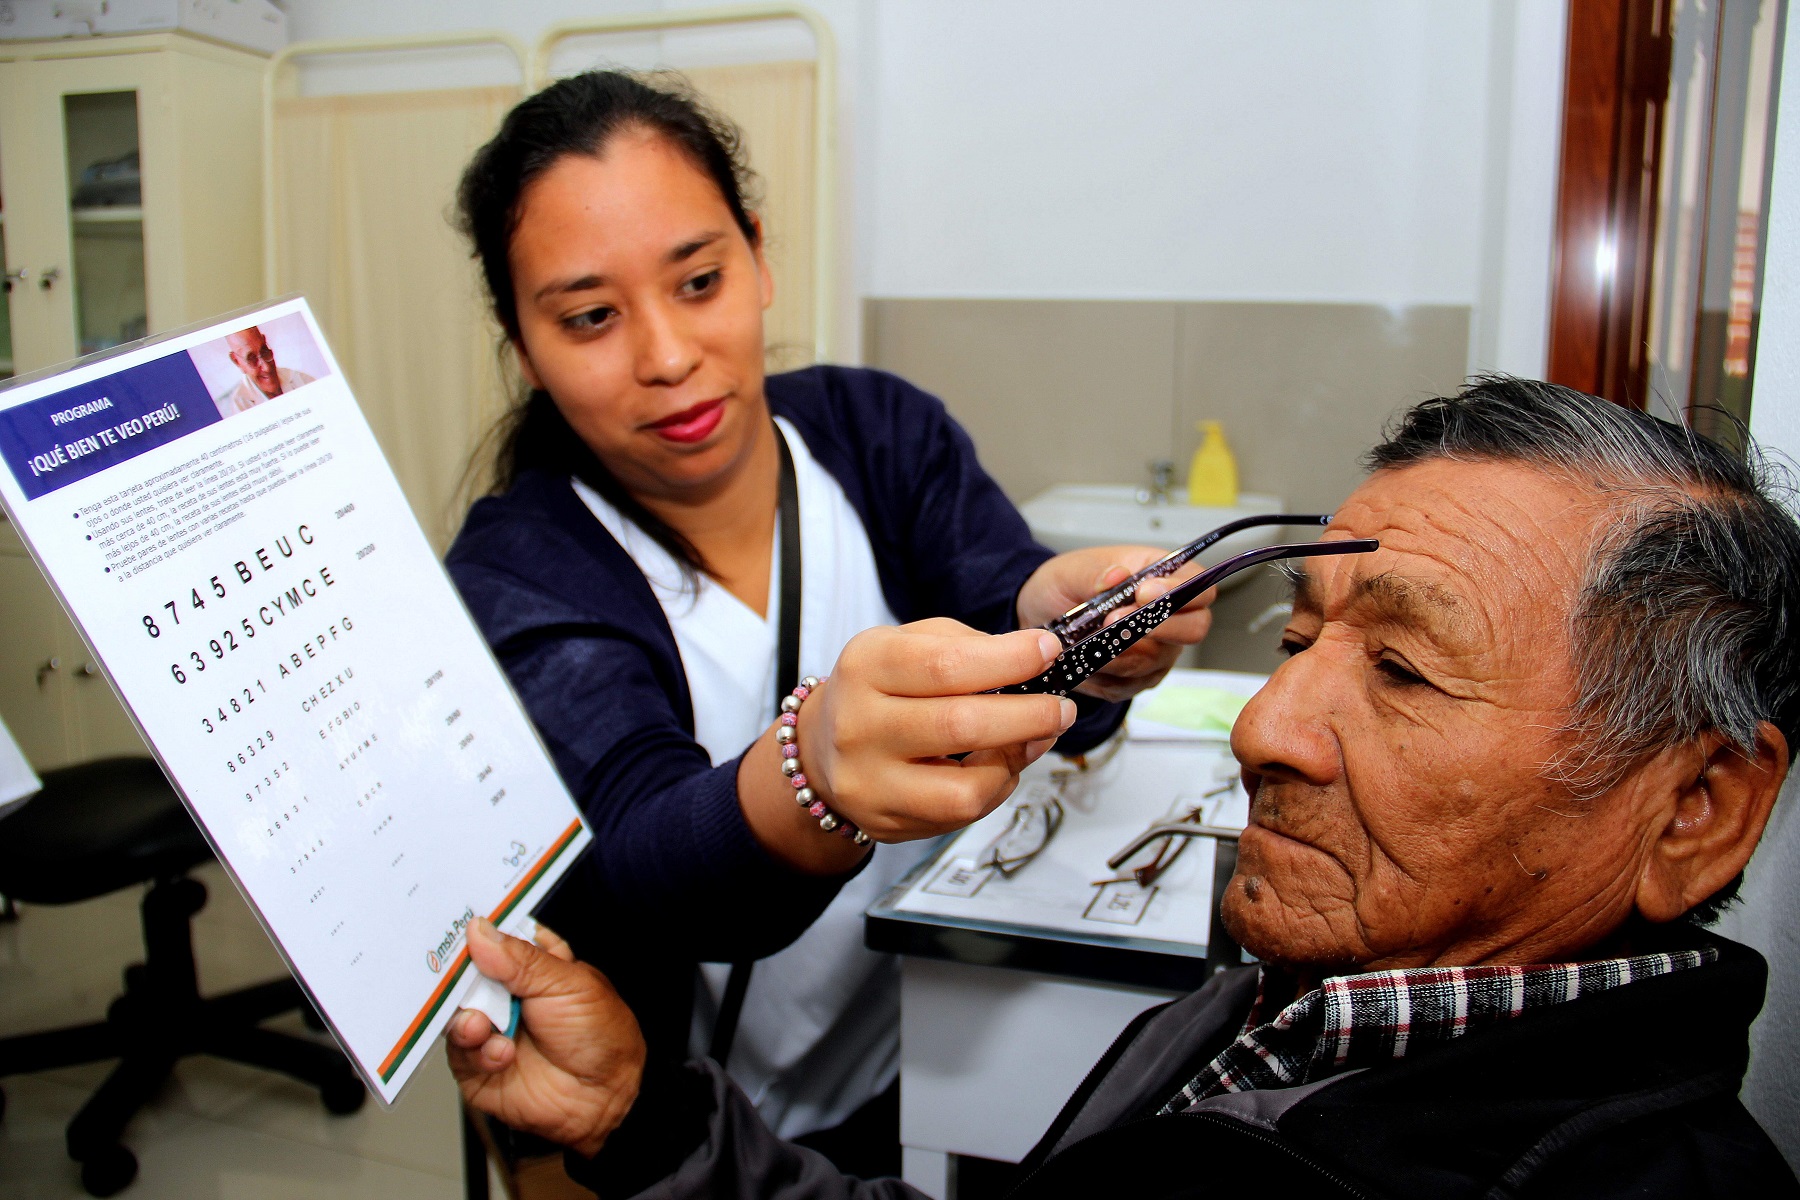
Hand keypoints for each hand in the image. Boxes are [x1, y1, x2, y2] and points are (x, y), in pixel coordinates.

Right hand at [447, 919, 644, 1157]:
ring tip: (481, 1025)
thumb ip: (520, 960)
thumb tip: (479, 931)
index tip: (457, 925)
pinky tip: (501, 1053)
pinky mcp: (477, 1064)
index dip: (476, 931)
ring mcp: (490, 1028)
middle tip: (456, 977)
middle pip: (465, 975)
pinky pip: (459, 1052)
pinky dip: (476, 1050)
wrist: (602, 1097)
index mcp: (531, 964)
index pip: (495, 938)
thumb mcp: (567, 984)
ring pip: (455, 1013)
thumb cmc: (599, 1033)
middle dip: (458, 977)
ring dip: (465, 1019)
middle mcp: (505, 994)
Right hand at [777, 620, 1077, 843]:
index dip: (1008, 659)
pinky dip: (994, 789)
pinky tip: (998, 766)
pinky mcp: (885, 824)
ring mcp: (869, 783)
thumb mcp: (908, 643)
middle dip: (1029, 716)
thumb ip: (965, 645)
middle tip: (1061, 708)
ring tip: (1030, 740)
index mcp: (865, 667)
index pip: (946, 665)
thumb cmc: (880, 688)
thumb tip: (1031, 663)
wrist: (821, 747)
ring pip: (965, 790)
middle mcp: (859, 726)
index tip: (1048, 650)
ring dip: (1014, 763)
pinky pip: (960, 817)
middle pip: (960, 725)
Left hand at [1016, 546, 1214, 702]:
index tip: (1143, 592)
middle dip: (1158, 628)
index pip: (1198, 587)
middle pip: (1194, 629)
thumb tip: (1116, 575)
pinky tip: (1082, 659)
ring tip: (1087, 640)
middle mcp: (1171, 617)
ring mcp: (1158, 651)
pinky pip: (1127, 684)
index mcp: (1163, 578)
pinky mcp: (1137, 678)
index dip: (1178, 592)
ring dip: (1120, 652)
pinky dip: (1101, 674)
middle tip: (1113, 620)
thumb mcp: (1074, 569)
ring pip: (1155, 660)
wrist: (1043, 614)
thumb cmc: (1068, 586)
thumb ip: (1096, 572)